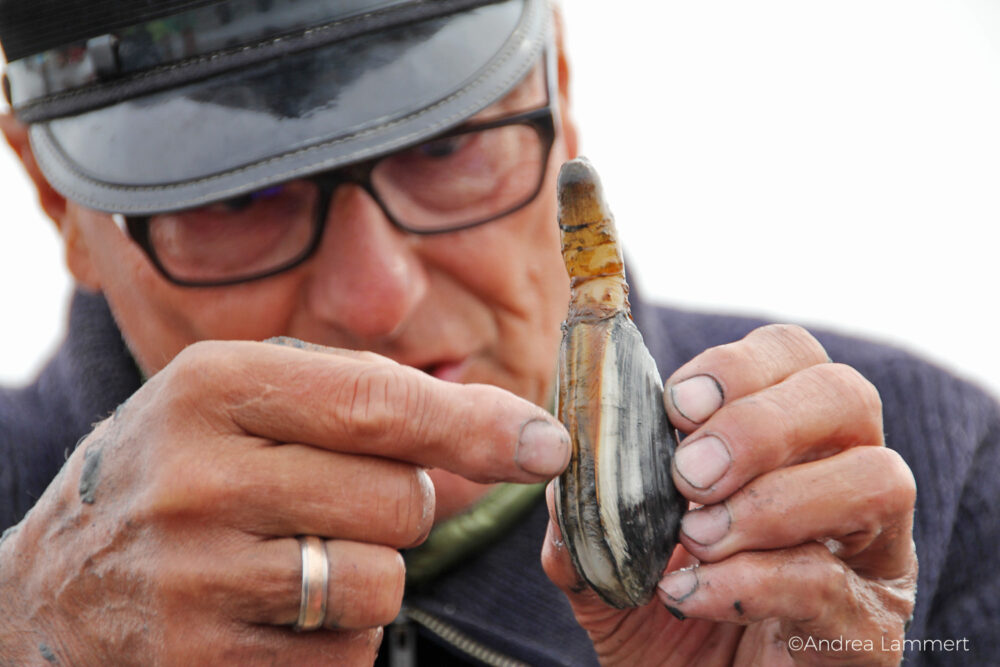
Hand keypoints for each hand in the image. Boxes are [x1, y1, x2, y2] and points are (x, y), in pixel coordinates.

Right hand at [0, 339, 568, 664]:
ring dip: (370, 577)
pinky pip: (344, 656)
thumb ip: (365, 396)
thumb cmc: (180, 472)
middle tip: (334, 502)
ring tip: (296, 559)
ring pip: (381, 586)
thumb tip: (515, 434)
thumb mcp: (242, 400)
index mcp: (214, 386)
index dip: (477, 426)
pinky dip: (336, 638)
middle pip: (400, 502)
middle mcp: (198, 477)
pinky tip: (273, 615)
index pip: (379, 403)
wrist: (50, 586)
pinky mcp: (202, 664)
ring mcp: (195, 580)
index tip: (547, 447)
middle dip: (398, 507)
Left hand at [542, 324, 916, 664]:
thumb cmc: (662, 627)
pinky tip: (690, 594)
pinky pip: (831, 580)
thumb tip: (563, 467)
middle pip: (846, 395)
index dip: (736, 365)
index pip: (793, 357)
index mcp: (786, 447)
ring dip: (770, 501)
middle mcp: (843, 485)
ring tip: (697, 538)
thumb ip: (589, 512)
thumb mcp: (611, 563)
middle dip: (758, 423)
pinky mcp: (868, 631)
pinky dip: (752, 579)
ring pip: (876, 478)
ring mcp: (869, 557)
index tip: (675, 406)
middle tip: (689, 475)